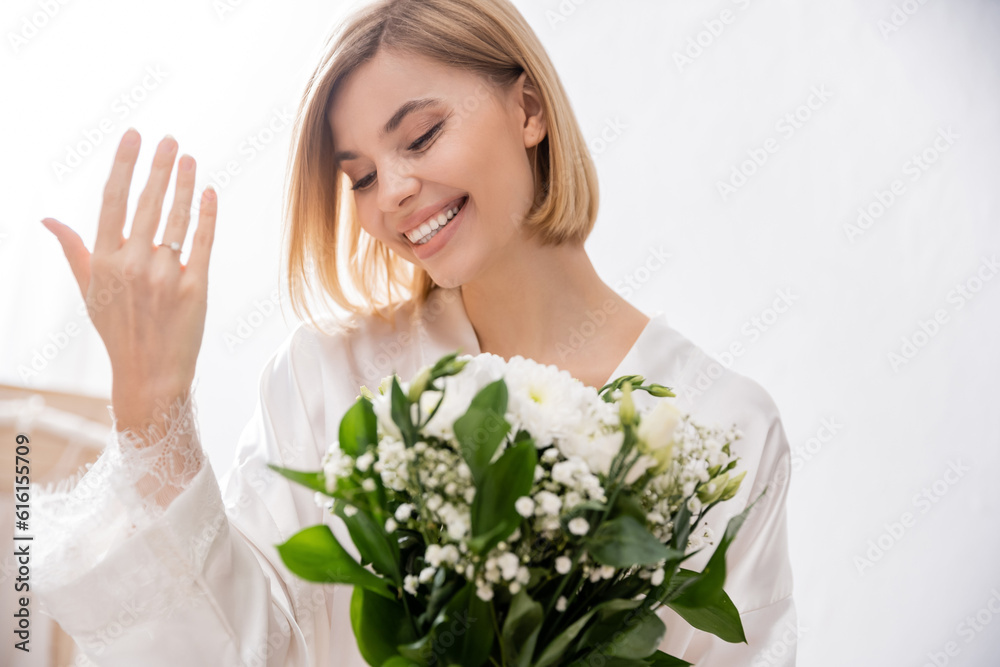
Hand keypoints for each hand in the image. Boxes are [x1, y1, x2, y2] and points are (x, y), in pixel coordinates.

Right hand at [41, 129, 216, 433]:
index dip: (124, 166)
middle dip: (159, 167)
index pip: (112, 202)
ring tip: (189, 159)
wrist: (149, 375)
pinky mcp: (194, 289)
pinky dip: (207, 217)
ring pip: (176, 220)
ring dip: (184, 185)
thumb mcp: (88, 291)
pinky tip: (209, 194)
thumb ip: (74, 250)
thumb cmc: (118, 330)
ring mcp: (164, 277)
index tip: (133, 136)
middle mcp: (132, 265)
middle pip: (147, 205)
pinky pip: (202, 244)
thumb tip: (48, 219)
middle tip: (169, 139)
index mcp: (104, 262)